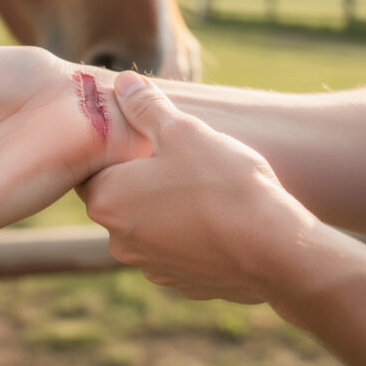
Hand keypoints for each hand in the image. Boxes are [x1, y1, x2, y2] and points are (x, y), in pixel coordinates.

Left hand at [79, 71, 318, 302]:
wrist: (273, 249)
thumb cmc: (222, 183)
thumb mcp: (183, 130)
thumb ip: (146, 106)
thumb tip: (123, 83)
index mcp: (107, 200)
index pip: (91, 169)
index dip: (114, 149)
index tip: (140, 137)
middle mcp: (119, 240)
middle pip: (120, 197)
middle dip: (142, 178)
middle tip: (177, 156)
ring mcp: (151, 266)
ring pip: (150, 225)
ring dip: (167, 207)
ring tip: (204, 186)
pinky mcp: (183, 283)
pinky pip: (178, 249)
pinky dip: (191, 233)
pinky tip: (219, 217)